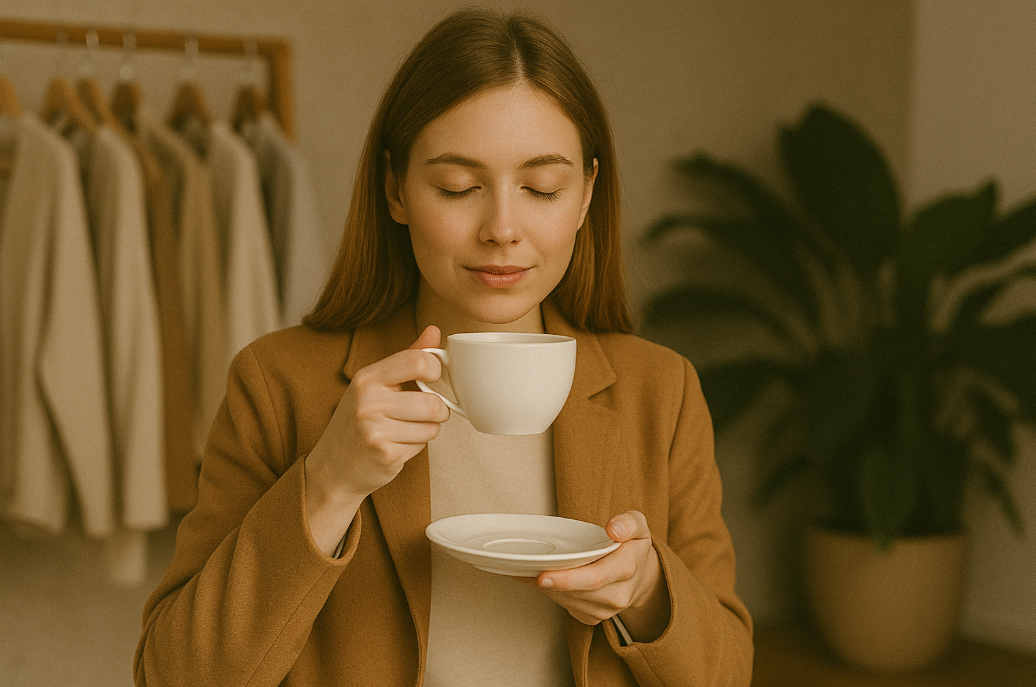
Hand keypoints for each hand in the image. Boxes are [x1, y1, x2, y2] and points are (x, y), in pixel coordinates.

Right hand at [305, 325, 449, 553]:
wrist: (333, 468)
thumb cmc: (357, 422)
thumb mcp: (375, 384)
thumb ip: (407, 357)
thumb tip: (434, 330)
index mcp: (367, 378)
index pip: (418, 361)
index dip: (435, 370)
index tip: (431, 379)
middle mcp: (368, 401)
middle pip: (432, 402)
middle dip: (436, 411)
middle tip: (422, 413)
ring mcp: (375, 430)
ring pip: (432, 427)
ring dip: (426, 430)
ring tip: (405, 430)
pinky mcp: (385, 454)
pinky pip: (422, 446)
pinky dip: (415, 447)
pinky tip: (396, 446)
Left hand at [517, 510, 670, 641]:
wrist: (641, 576)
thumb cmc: (632, 546)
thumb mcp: (638, 525)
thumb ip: (628, 522)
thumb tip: (613, 529)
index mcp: (627, 568)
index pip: (595, 578)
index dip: (567, 579)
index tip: (542, 575)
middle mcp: (618, 594)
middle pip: (578, 592)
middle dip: (551, 584)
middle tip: (526, 571)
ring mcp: (606, 610)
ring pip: (569, 602)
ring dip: (548, 588)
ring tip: (529, 570)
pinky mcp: (594, 617)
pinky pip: (567, 608)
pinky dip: (552, 594)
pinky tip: (543, 579)